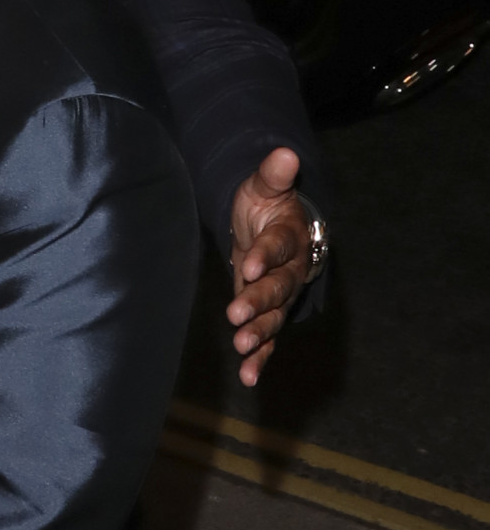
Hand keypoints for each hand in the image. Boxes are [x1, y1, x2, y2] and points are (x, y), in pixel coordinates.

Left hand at [226, 147, 310, 385]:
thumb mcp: (264, 186)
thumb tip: (285, 152)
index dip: (264, 256)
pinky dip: (260, 356)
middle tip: (237, 314)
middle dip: (258, 301)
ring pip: (274, 316)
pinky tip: (247, 377)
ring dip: (259, 332)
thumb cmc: (265, 204)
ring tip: (242, 346)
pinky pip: (269, 337)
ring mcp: (280, 294)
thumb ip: (272, 175)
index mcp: (290, 238)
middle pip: (278, 288)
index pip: (277, 247)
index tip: (247, 265)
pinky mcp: (269, 312)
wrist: (274, 226)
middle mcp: (291, 271)